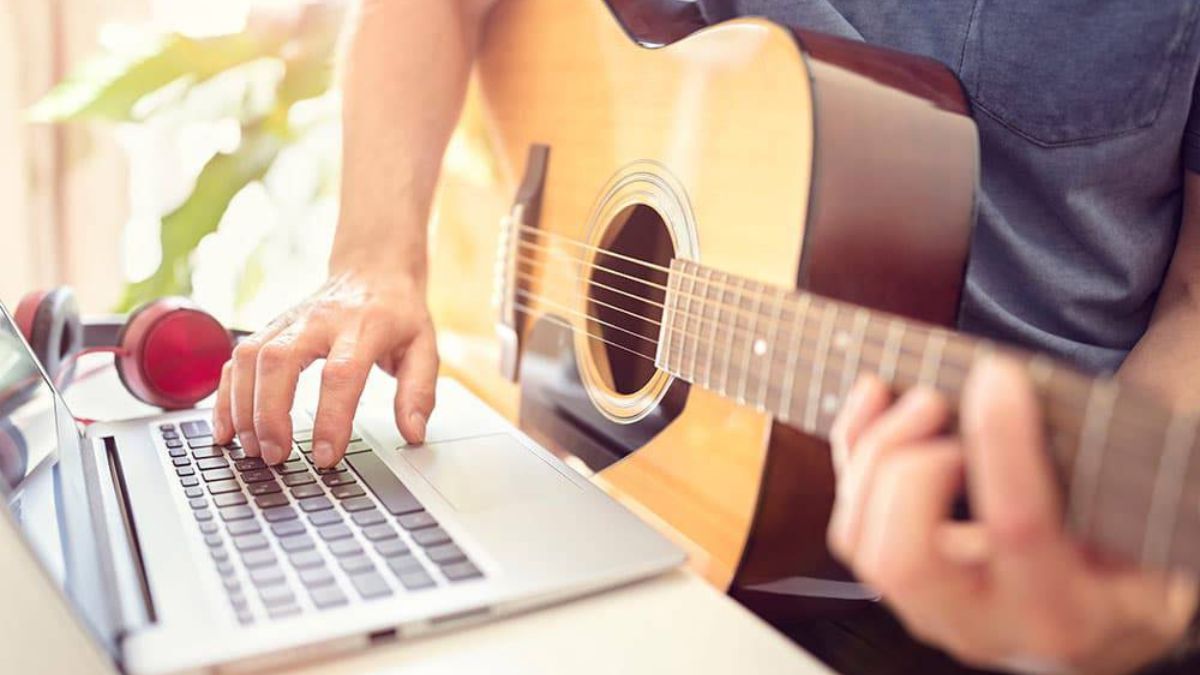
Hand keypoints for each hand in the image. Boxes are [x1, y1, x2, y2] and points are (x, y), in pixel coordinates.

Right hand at [211, 269, 436, 466]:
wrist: (373, 268)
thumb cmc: (397, 314)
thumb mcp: (424, 348)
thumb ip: (420, 392)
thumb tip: (413, 434)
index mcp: (364, 326)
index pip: (341, 374)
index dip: (331, 418)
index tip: (326, 456)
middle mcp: (320, 320)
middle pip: (280, 362)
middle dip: (271, 414)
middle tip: (277, 456)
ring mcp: (289, 321)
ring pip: (250, 357)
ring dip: (244, 407)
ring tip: (253, 449)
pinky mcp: (269, 327)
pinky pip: (236, 358)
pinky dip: (226, 394)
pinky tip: (227, 428)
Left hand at [828, 357, 1196, 673]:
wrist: (1103, 623)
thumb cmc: (1129, 567)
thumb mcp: (1141, 530)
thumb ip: (1098, 481)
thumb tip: (1027, 403)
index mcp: (1064, 611)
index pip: (1017, 528)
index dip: (1001, 443)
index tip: (999, 374)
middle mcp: (984, 625)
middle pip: (905, 558)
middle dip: (911, 465)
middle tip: (943, 405)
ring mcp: (930, 611)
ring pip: (861, 542)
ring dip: (876, 452)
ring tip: (923, 398)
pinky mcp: (898, 586)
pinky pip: (849, 522)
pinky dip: (854, 450)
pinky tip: (875, 394)